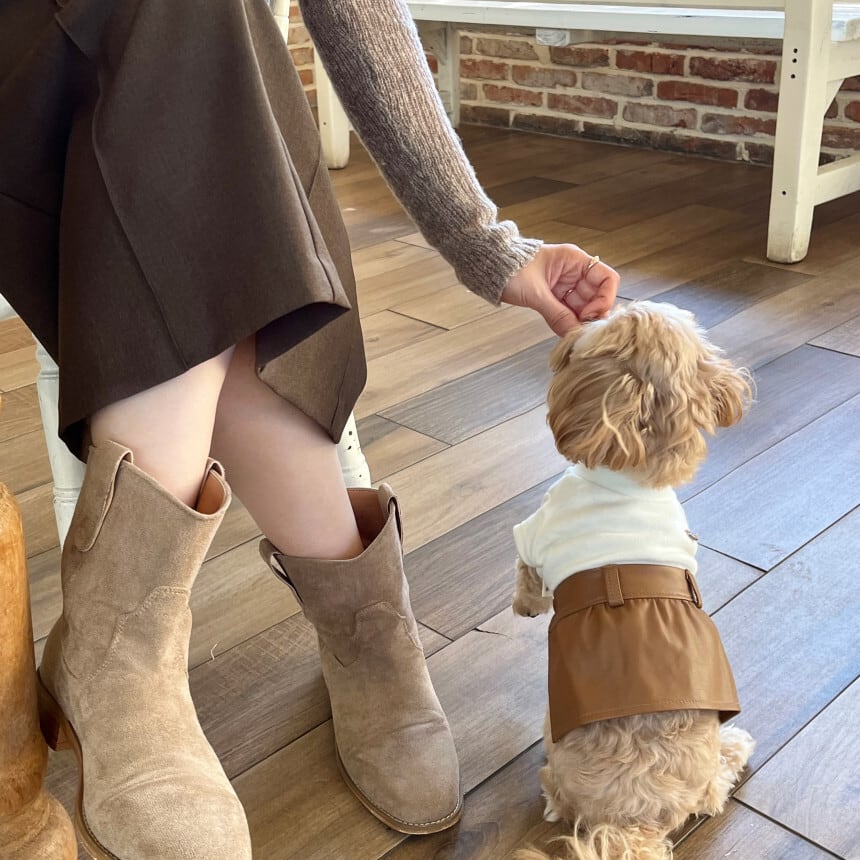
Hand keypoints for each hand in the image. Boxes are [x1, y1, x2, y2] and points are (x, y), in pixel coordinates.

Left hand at [500, 244, 619, 335]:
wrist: (489, 267)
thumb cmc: (509, 268)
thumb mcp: (535, 292)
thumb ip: (556, 314)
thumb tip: (574, 334)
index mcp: (574, 260)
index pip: (607, 278)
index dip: (604, 298)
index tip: (589, 314)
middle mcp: (574, 272)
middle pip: (596, 296)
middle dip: (590, 314)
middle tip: (580, 330)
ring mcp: (565, 285)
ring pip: (583, 307)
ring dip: (578, 321)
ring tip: (571, 333)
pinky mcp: (554, 297)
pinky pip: (569, 312)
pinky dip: (568, 322)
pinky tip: (564, 331)